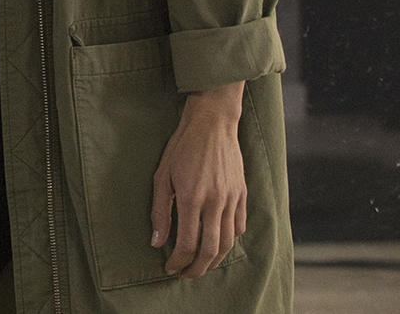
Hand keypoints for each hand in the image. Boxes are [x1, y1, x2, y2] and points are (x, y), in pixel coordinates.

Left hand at [150, 82, 247, 278]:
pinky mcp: (243, 195)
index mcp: (191, 198)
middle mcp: (215, 202)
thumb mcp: (162, 176)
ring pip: (227, 242)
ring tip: (201, 265)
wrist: (212, 123)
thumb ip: (160, 211)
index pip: (187, 243)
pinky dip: (229, 241)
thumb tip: (157, 242)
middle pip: (210, 250)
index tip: (169, 267)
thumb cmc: (182, 147)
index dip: (178, 261)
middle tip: (185, 274)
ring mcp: (232, 199)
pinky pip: (239, 227)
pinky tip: (217, 244)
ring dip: (214, 260)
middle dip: (197, 268)